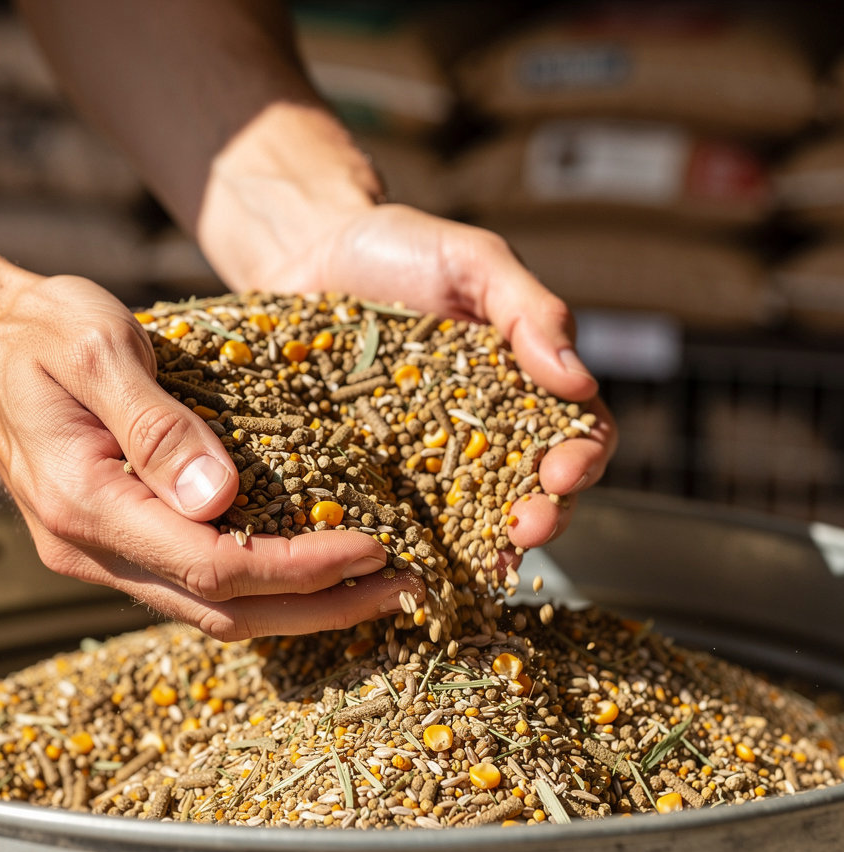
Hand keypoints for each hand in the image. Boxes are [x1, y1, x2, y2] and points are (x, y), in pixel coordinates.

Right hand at [0, 273, 419, 639]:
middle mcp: (90, 549)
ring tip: (369, 590)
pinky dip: (258, 588)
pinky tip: (305, 571)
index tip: (372, 548)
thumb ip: (159, 426)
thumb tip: (222, 498)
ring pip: (210, 612)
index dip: (300, 566)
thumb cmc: (40, 331)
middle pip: (221, 610)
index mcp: (86, 504)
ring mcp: (97, 556)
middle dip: (317, 607)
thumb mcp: (101, 350)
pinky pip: (194, 586)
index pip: (215, 564)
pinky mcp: (112, 544)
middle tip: (396, 591)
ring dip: (294, 608)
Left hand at [244, 202, 617, 556]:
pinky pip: (397, 514)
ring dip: (484, 545)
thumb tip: (579, 381)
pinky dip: (409, 541)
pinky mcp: (372, 470)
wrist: (312, 251)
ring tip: (482, 563)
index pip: (576, 434)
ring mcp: (427, 458)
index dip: (580, 461)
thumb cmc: (403, 248)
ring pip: (470, 516)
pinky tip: (408, 558)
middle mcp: (483, 432)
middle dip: (540, 517)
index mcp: (524, 385)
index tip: (563, 472)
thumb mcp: (476, 261)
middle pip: (531, 490)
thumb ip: (530, 312)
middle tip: (525, 529)